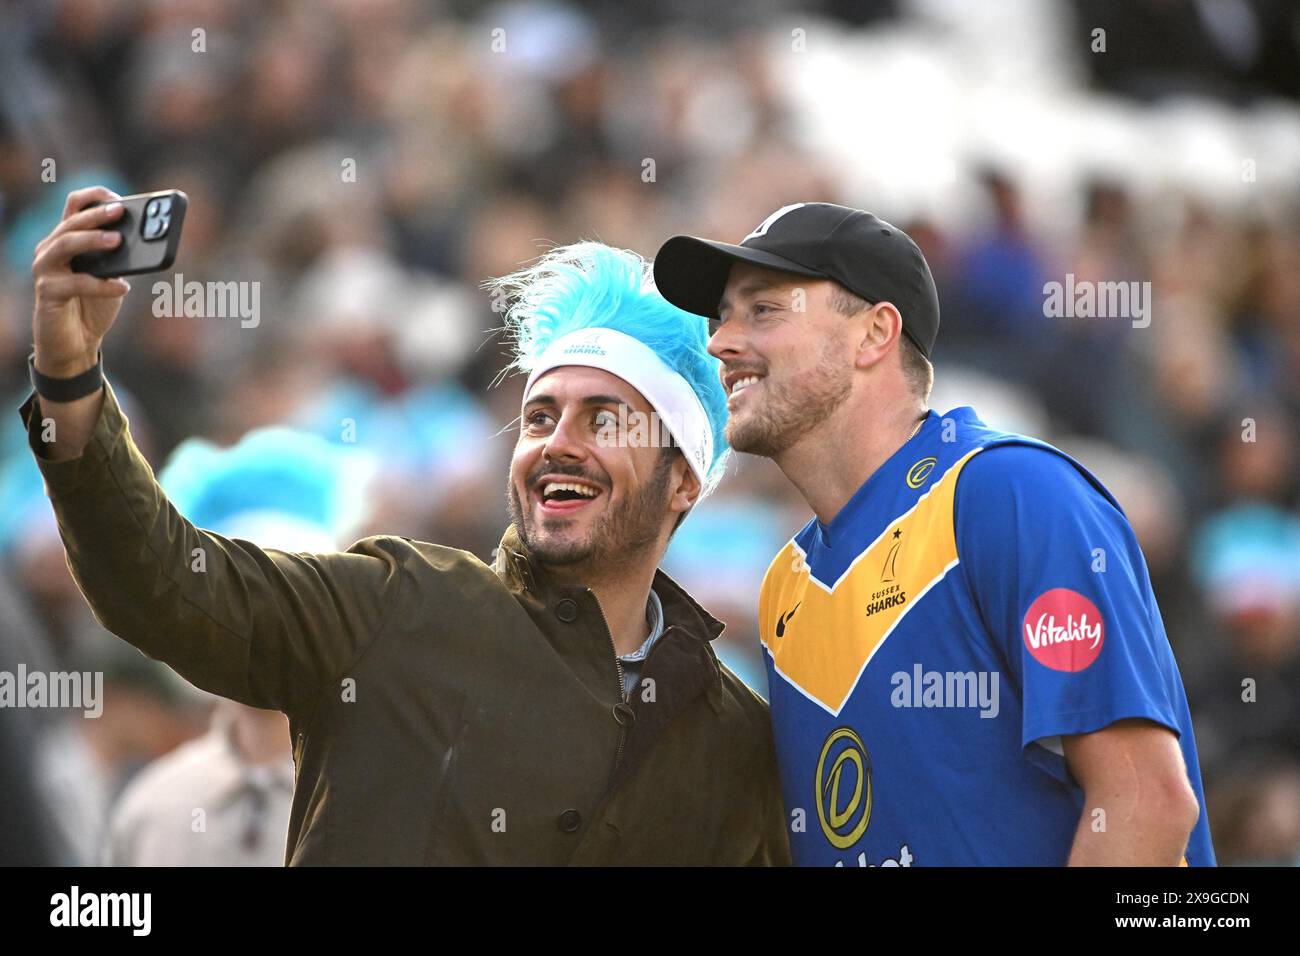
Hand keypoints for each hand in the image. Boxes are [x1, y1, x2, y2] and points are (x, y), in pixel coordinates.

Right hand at [31, 186, 131, 377]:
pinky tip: (123, 288)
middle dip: (96, 215)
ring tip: (118, 241)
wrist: (77, 343)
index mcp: (67, 240)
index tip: (119, 199)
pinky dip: (102, 285)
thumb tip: (142, 240)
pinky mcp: (47, 292)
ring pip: (65, 244)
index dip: (94, 197)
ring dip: (92, 240)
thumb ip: (120, 259)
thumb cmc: (94, 305)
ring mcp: (45, 270)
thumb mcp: (112, 277)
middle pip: (70, 222)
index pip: (74, 206)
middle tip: (120, 211)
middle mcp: (51, 250)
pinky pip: (75, 283)